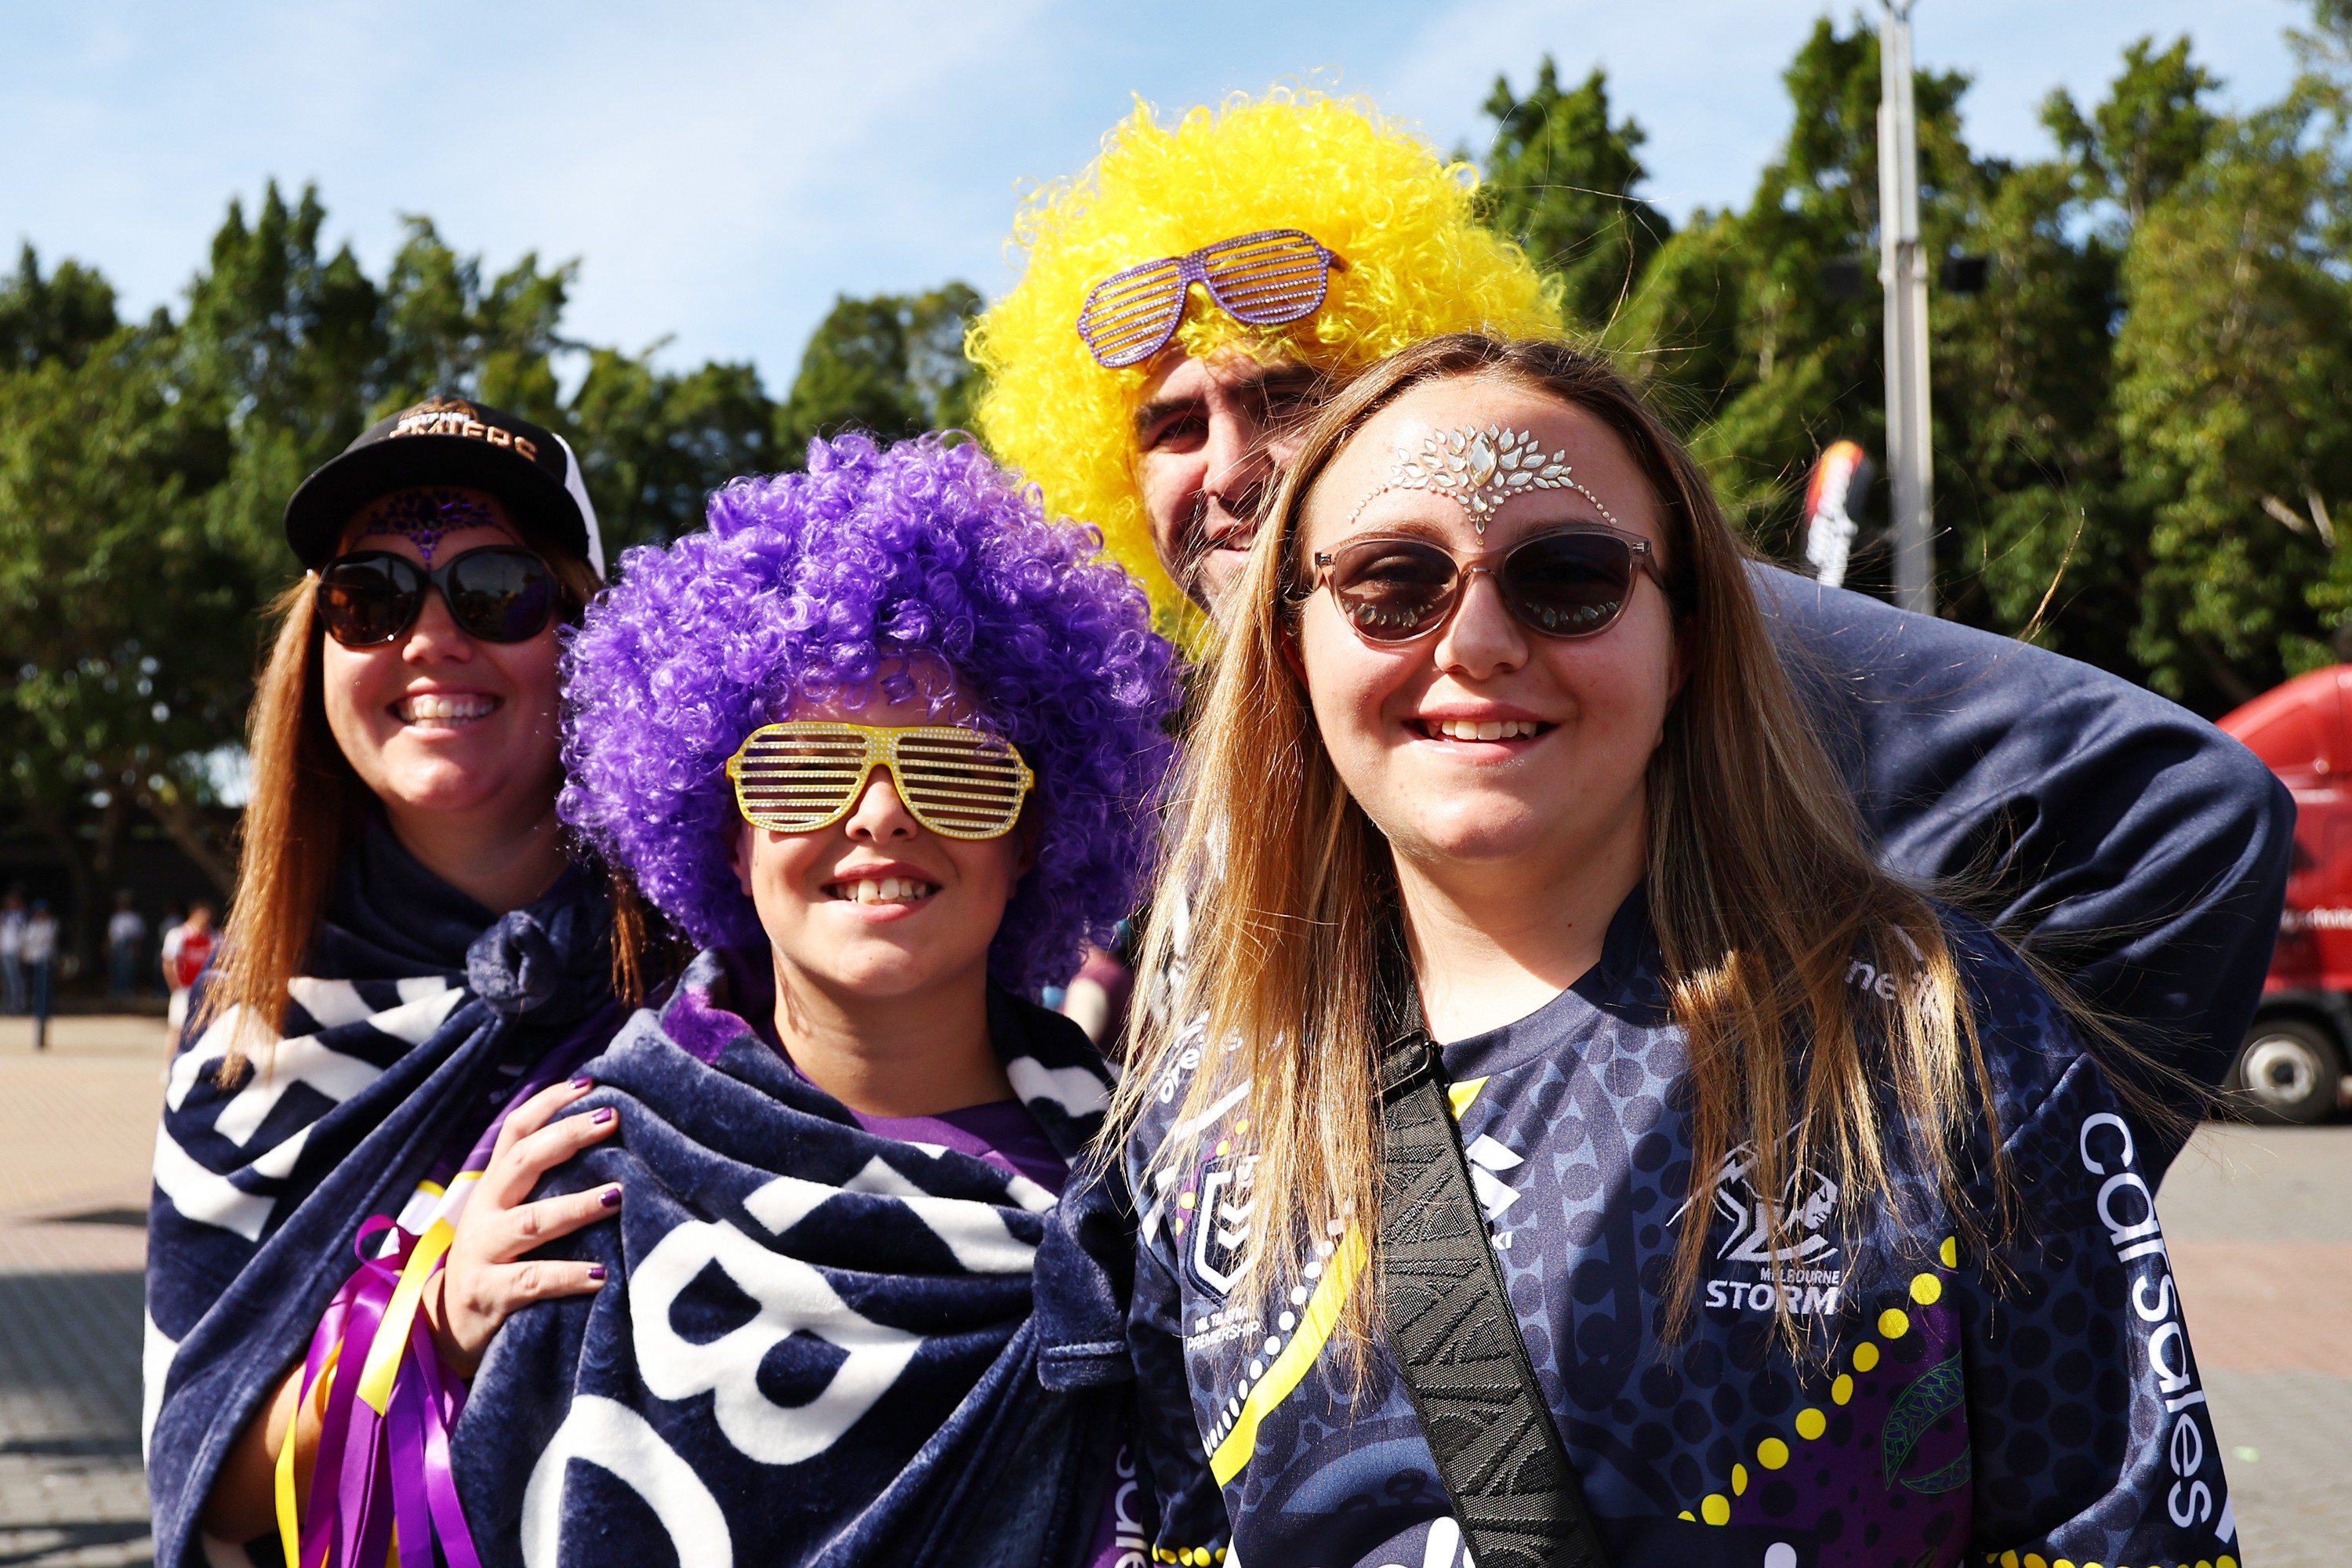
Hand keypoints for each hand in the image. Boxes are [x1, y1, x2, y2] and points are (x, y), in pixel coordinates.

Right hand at [425, 1075, 621, 1377]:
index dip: (548, 1103)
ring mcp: (482, 1253)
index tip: (590, 1082)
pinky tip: (601, 1274)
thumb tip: (608, 1148)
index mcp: (493, 1187)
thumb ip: (545, 1186)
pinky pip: (532, 1281)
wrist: (445, 1330)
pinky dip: (568, 1276)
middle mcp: (484, 1212)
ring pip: (531, 1222)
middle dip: (568, 1136)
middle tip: (613, 1119)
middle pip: (523, 1161)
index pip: (516, 1130)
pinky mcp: (488, 1295)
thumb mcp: (511, 1217)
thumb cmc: (497, 1263)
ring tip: (618, 1195)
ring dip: (577, 1207)